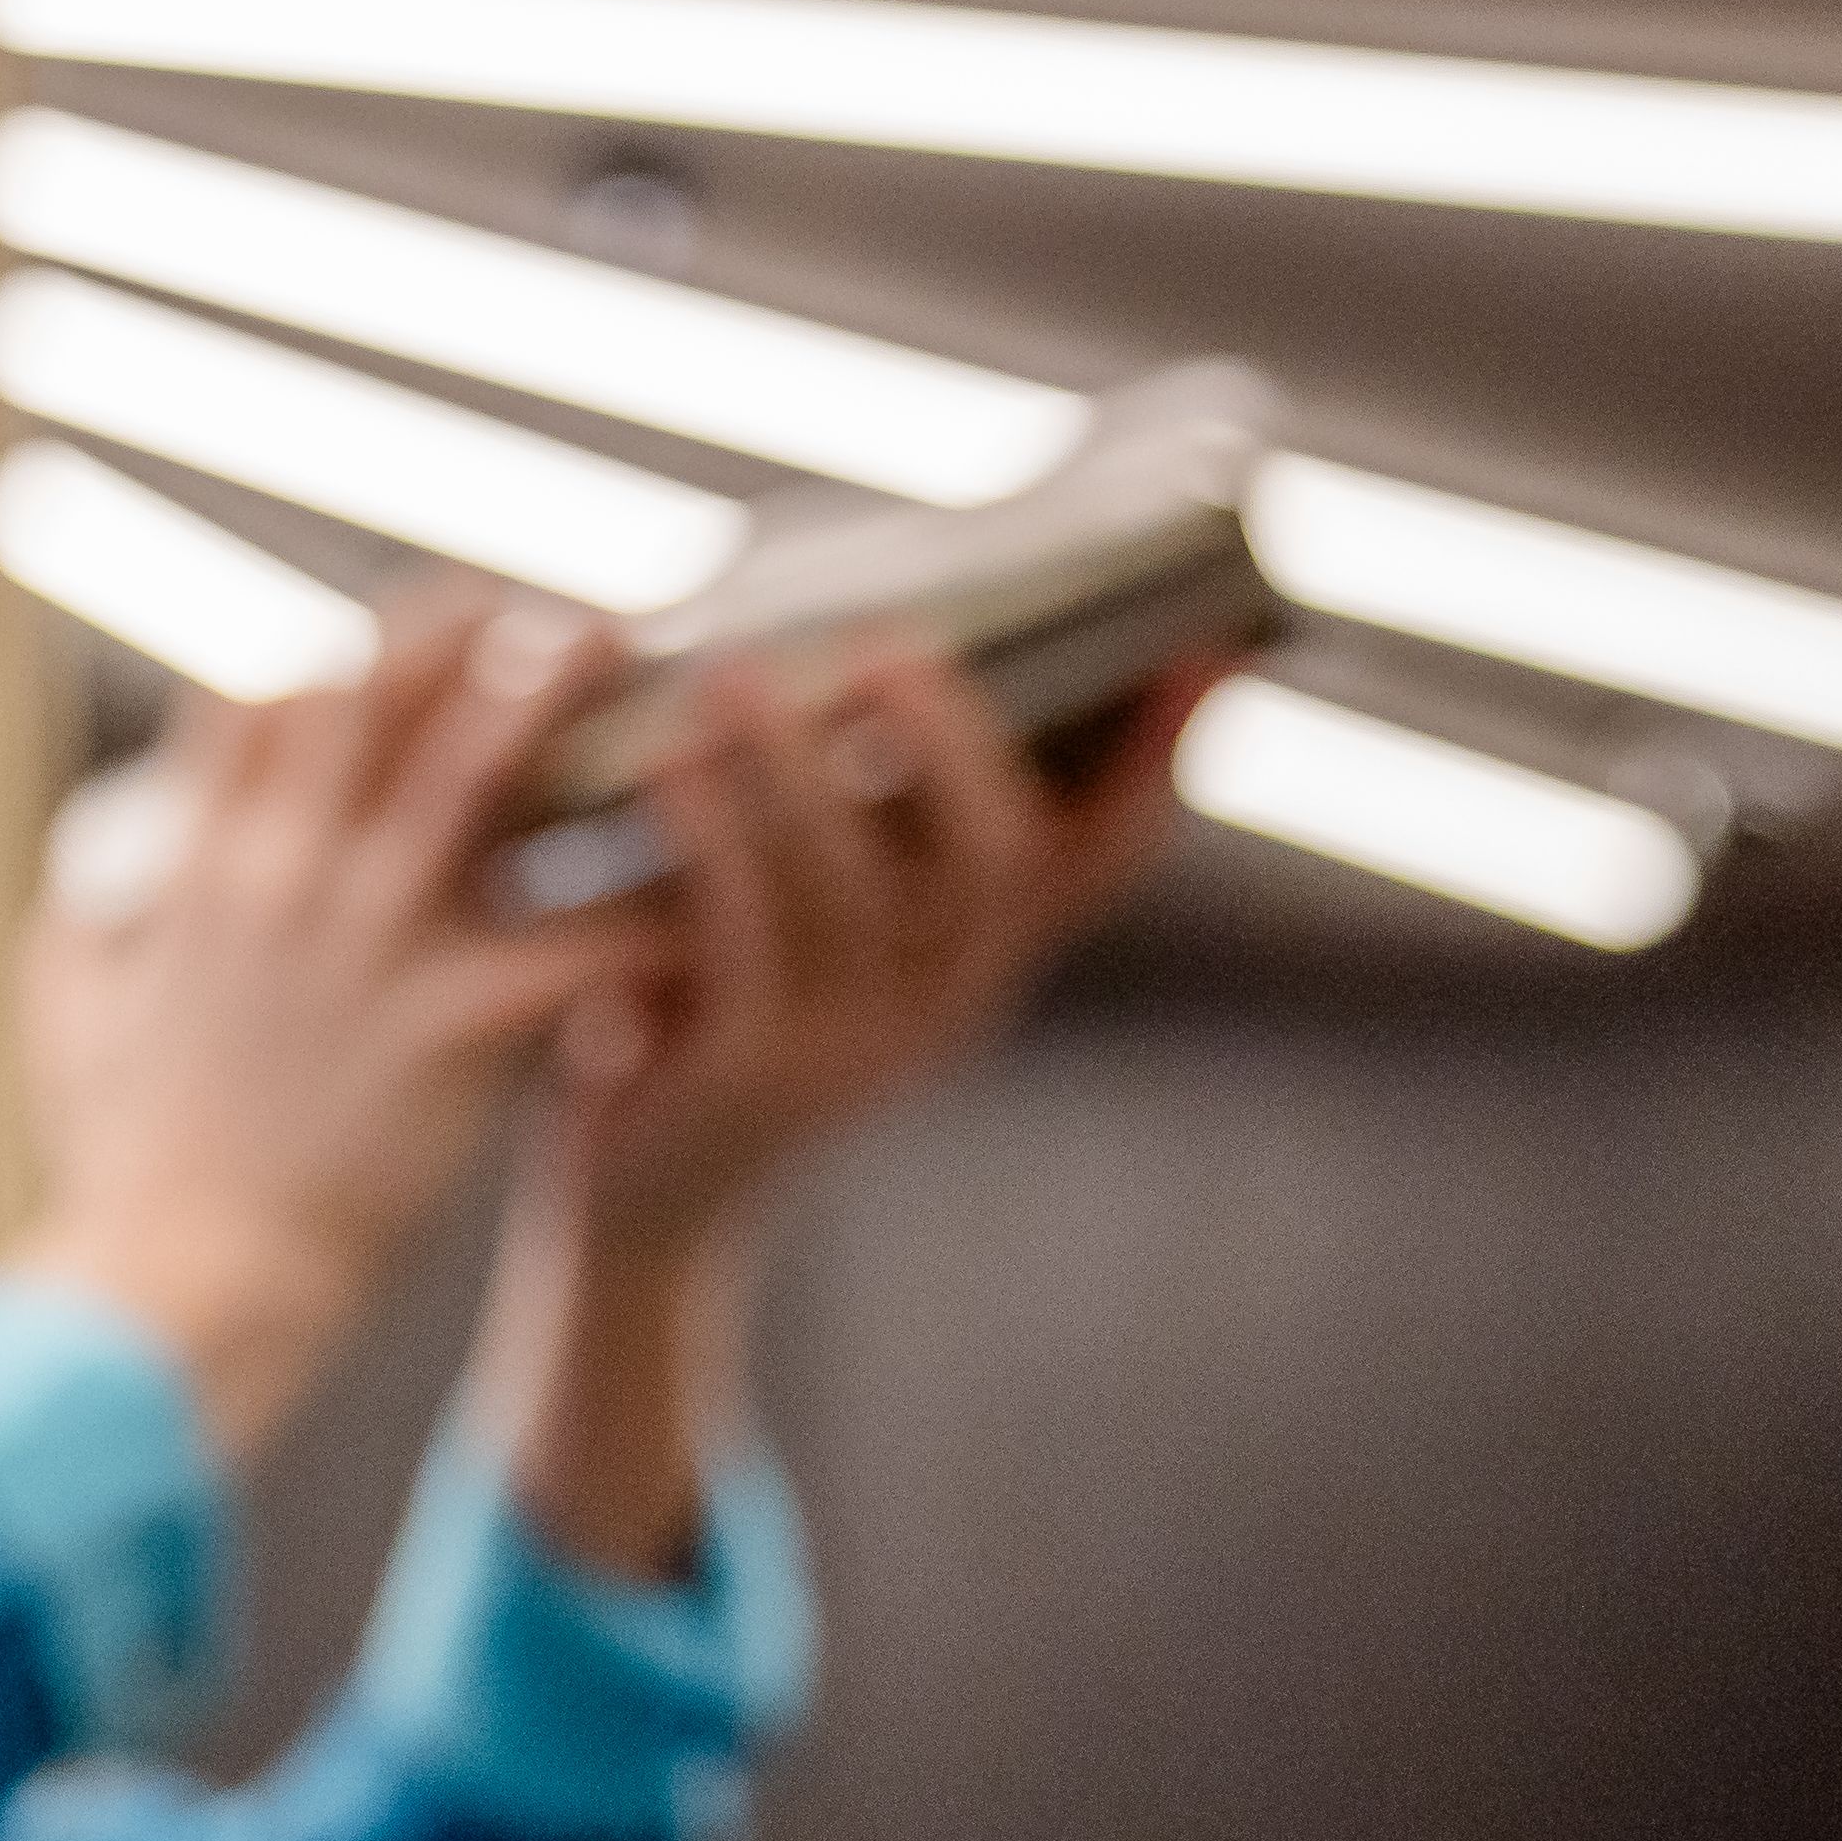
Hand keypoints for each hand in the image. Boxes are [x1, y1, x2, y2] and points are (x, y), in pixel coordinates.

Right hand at [7, 592, 635, 1466]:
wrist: (182, 1284)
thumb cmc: (126, 1176)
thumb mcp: (70, 1035)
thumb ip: (75, 946)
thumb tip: (75, 893)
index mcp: (203, 871)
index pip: (267, 701)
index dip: (347, 652)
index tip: (416, 637)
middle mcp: (287, 878)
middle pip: (380, 691)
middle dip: (468, 631)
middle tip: (547, 616)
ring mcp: (369, 941)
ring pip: (480, 768)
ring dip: (562, 700)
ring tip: (636, 656)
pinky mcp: (450, 1023)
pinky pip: (576, 935)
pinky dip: (646, 910)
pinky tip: (704, 895)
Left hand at [485, 641, 1204, 1573]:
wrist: (642, 1204)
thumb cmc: (716, 1010)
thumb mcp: (810, 915)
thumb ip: (858, 816)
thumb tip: (856, 636)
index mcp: (984, 953)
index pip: (1108, 852)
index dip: (1161, 753)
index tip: (1199, 644)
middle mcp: (948, 1002)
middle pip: (1004, 858)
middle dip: (952, 739)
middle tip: (883, 638)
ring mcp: (857, 1048)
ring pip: (863, 889)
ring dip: (797, 768)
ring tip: (729, 674)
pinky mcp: (752, 1075)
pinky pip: (747, 938)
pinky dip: (713, 838)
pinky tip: (667, 767)